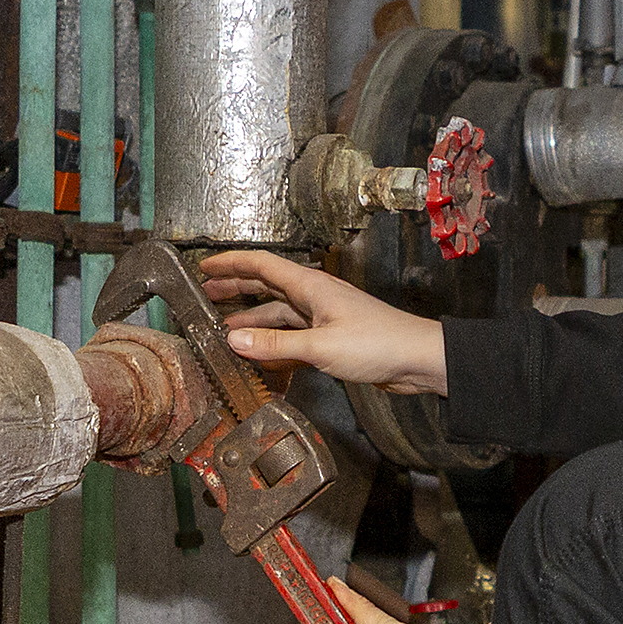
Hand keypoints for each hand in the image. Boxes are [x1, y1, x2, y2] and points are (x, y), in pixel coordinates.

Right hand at [200, 251, 449, 396]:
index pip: (262, 265)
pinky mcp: (331, 337)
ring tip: (224, 330)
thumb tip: (233, 340)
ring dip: (252, 321)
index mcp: (311, 286)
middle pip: (267, 286)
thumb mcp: (320, 346)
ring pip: (278, 314)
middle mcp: (314, 296)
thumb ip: (275, 345)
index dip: (231, 263)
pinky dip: (273, 342)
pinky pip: (293, 335)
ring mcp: (323, 316)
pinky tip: (259, 353)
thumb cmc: (378, 343)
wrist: (418, 360)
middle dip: (236, 288)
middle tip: (206, 294)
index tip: (204, 266)